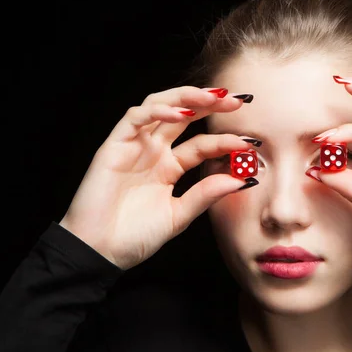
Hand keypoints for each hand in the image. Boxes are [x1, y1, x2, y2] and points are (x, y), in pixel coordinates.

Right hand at [59, 86, 255, 269]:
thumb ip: (206, 195)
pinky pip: (135, 118)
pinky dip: (157, 111)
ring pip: (161, 106)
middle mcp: (152, 151)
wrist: (100, 254)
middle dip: (211, 104)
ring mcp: (134, 146)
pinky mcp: (113, 146)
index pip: (201, 144)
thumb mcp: (179, 216)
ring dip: (188, 98)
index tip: (251, 142)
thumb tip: (242, 179)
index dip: (225, 140)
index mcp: (168, 167)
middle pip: (184, 116)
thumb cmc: (134, 237)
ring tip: (215, 98)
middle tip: (239, 100)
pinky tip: (181, 113)